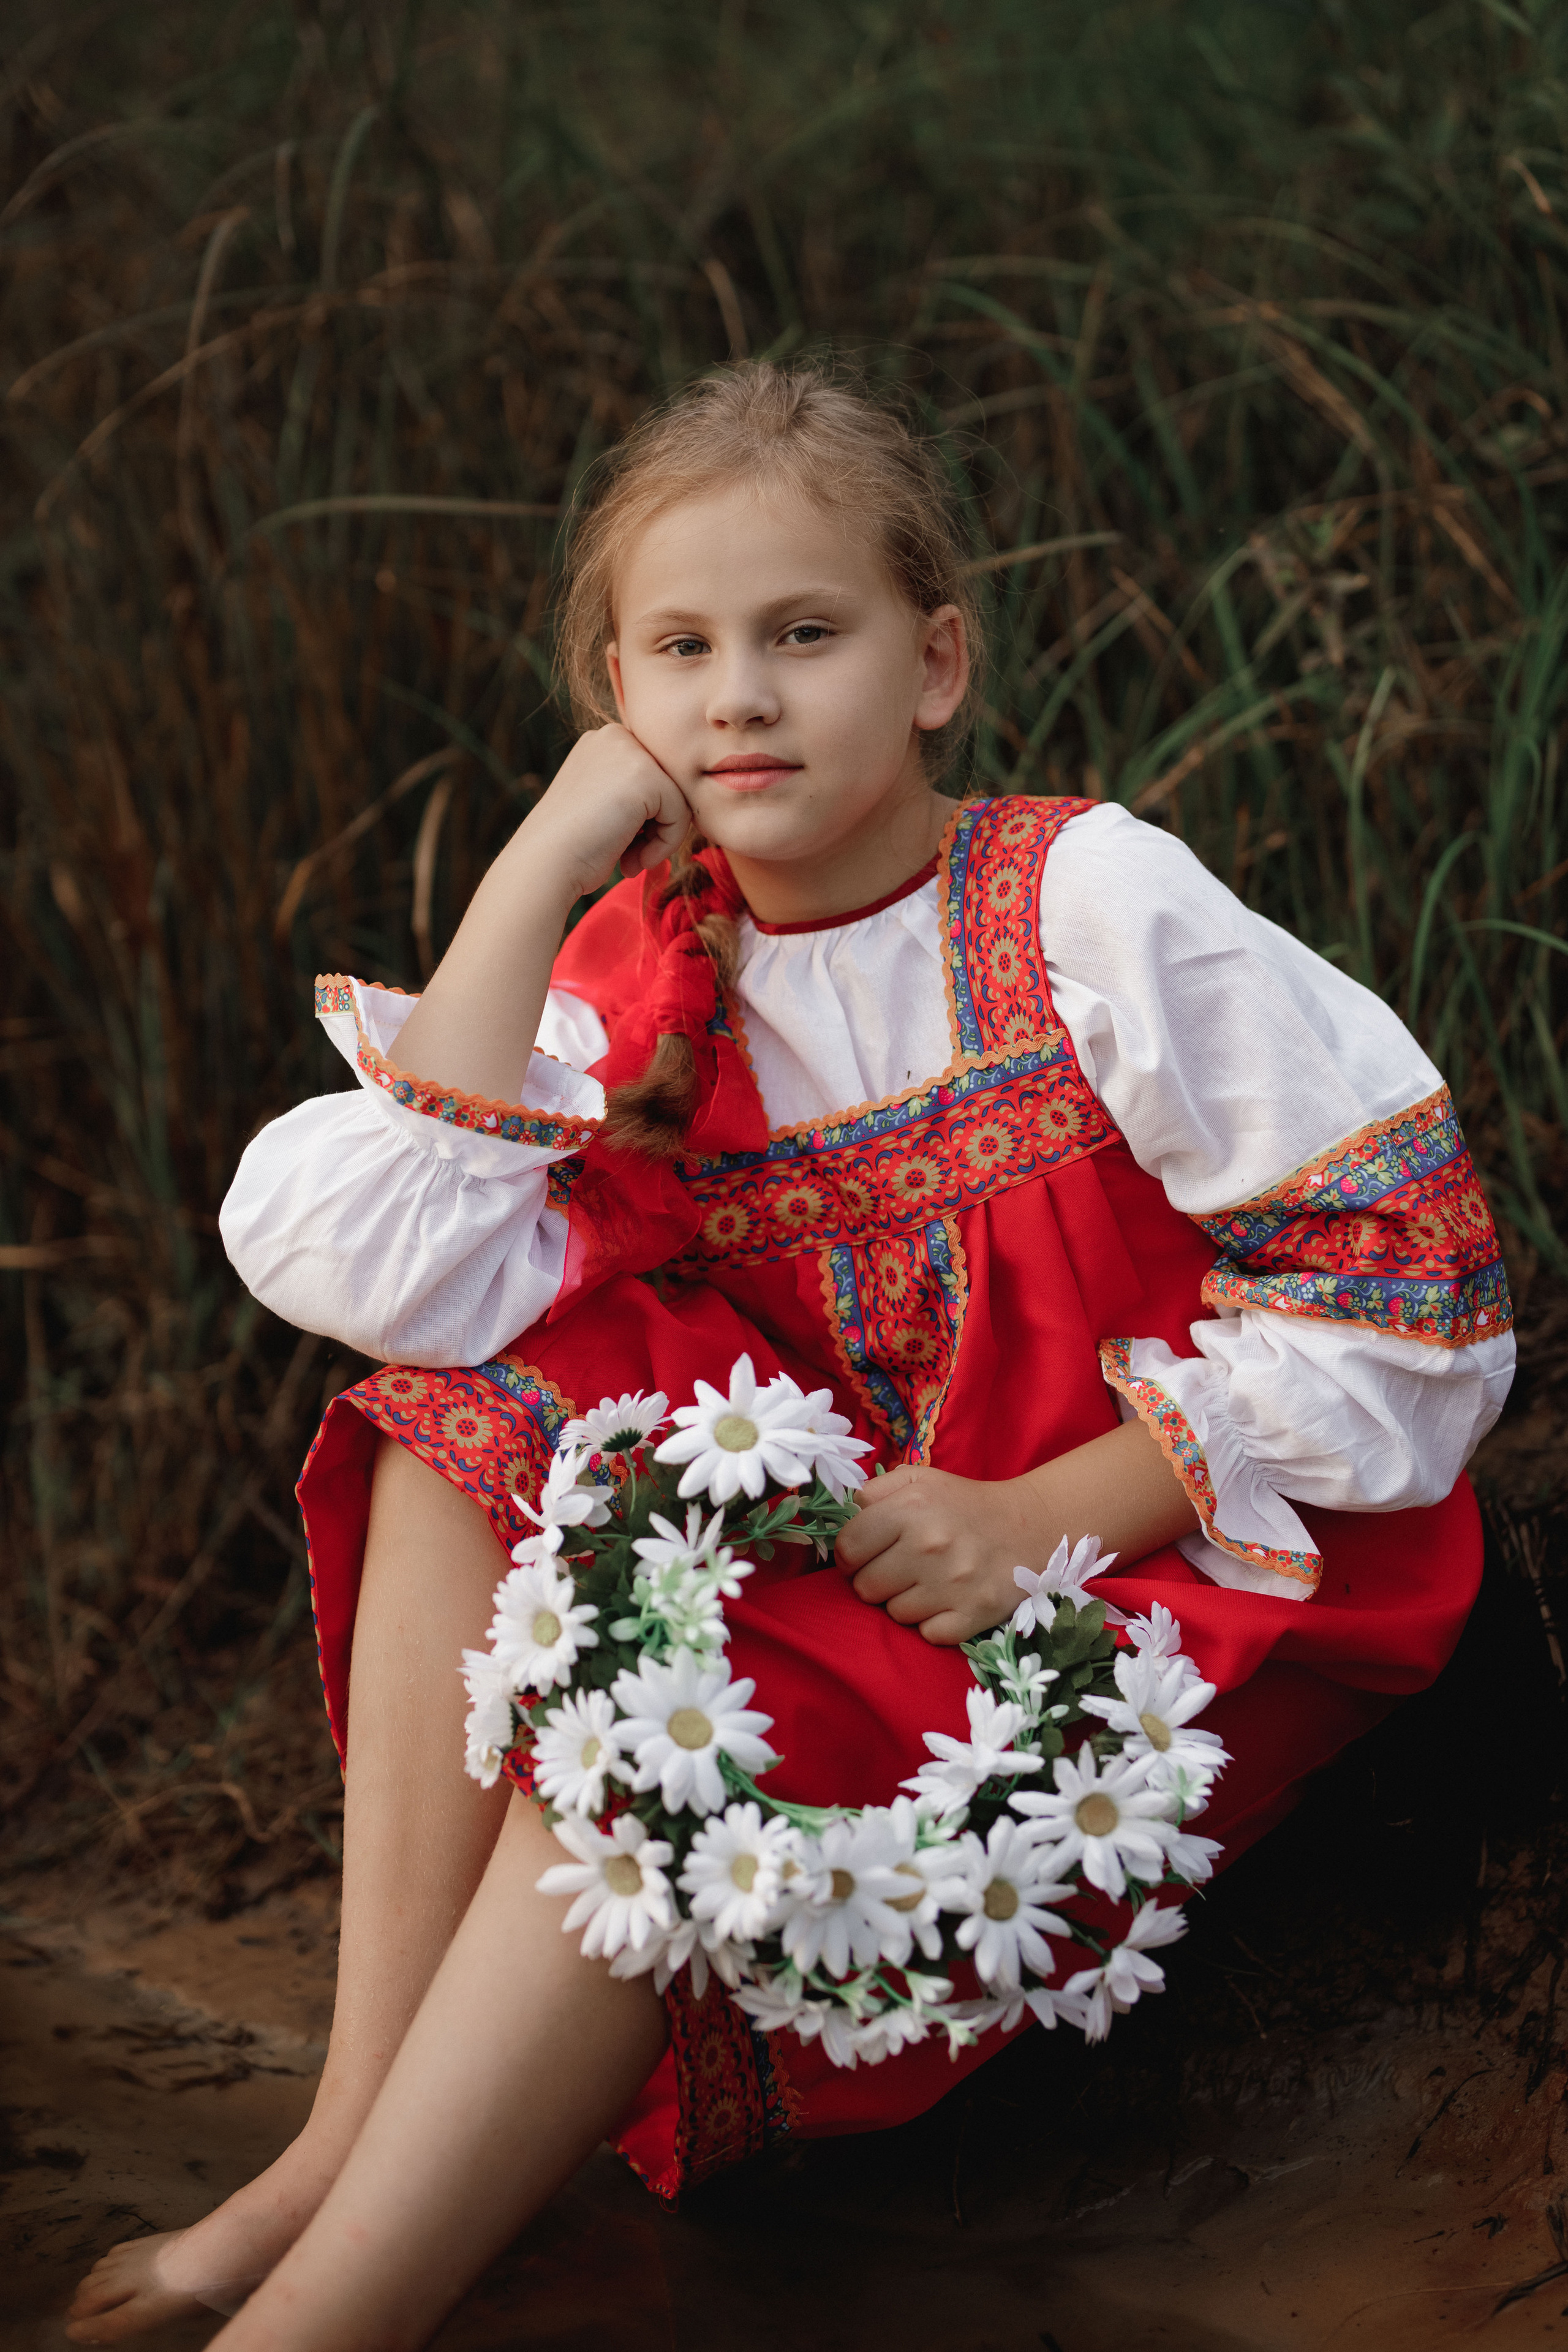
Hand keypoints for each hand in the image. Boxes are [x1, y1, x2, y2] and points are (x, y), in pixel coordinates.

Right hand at [521, 724, 693, 904]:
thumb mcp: (601, 804)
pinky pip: (680, 814)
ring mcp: (630, 752)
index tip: (620, 844)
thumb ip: (631, 793)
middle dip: (653, 828)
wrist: (544, 862)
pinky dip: (664, 845)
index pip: (653, 778)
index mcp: (603, 741)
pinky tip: (632, 860)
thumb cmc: (570, 846)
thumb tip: (673, 804)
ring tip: (630, 861)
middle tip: (628, 857)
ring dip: (659, 839)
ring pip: (677, 800)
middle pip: (668, 785)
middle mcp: (615, 736)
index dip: (643, 819)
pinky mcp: (646, 776)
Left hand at [834, 1464, 1037, 1646]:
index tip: (866, 1554)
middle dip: (876, 1580)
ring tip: (927, 1582)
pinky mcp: (973, 1615)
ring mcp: (952, 1584)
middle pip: (865, 1587)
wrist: (1030, 1527)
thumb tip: (845, 1518)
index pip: (847, 1549)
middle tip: (900, 1569)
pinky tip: (946, 1601)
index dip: (851, 1555)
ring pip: (894, 1614)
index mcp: (911, 1507)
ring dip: (905, 1602)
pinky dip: (933, 1622)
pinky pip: (927, 1633)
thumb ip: (872, 1492)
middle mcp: (929, 1545)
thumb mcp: (918, 1480)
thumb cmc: (964, 1504)